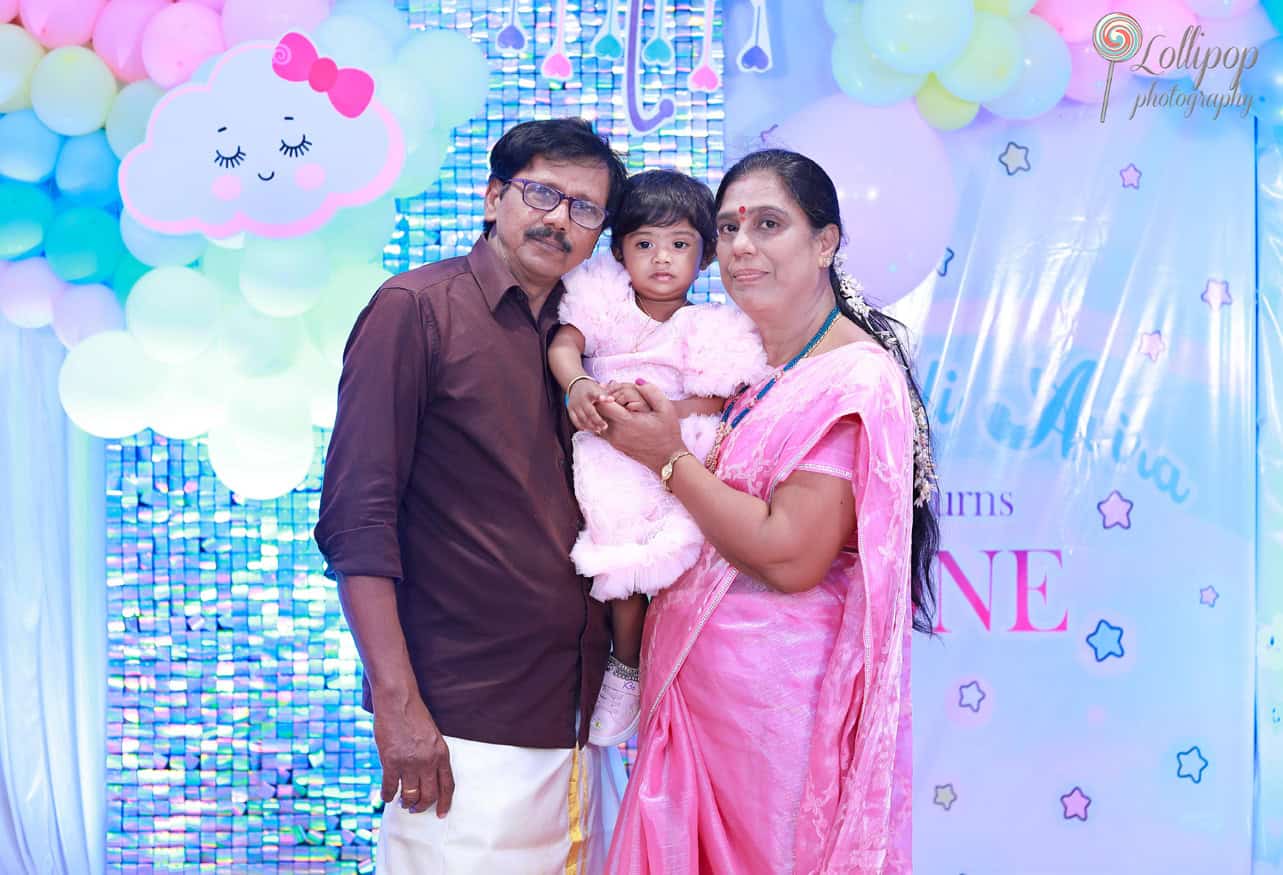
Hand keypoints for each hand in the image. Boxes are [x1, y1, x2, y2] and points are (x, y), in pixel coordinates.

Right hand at [373, 691, 454, 816]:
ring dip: (406, 803)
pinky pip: (390, 787)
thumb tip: (428, 776)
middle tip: (415, 808)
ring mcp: (409, 763)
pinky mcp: (391, 762)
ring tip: (402, 803)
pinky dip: (387, 796)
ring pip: (410, 795)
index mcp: (441, 754)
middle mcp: (428, 761)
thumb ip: (433, 755)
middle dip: (422, 806)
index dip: (445, 803)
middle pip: (429, 795)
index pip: (447, 786)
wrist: (398, 701)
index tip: (441, 813)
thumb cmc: (414, 715)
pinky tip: (386, 797)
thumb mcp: (433, 735)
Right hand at [567, 378, 608, 434]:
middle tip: (605, 426)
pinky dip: (582, 426)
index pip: (596, 394)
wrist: (576, 386)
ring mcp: (575, 404)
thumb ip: (605, 394)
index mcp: (590, 392)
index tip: (611, 399)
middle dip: (598, 421)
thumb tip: (612, 399)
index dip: (603, 397)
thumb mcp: (598, 388)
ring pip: (583, 419)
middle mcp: (581, 398)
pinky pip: (575, 421)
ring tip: (599, 430)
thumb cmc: (591, 390)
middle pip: (590, 412)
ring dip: (591, 426)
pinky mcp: (570, 409)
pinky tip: (589, 429)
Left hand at [597, 380, 686, 472]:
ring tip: (614, 403)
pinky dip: (606, 419)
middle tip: (611, 392)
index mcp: (627, 421)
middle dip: (602, 400)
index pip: (603, 404)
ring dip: (603, 410)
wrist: (667, 459)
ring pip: (598, 420)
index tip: (610, 387)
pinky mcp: (614, 444)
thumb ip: (652, 392)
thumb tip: (637, 380)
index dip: (604, 393)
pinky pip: (602, 428)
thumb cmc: (668, 433)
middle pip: (597, 411)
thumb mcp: (666, 409)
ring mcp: (614, 440)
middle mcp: (616, 432)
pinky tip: (618, 414)